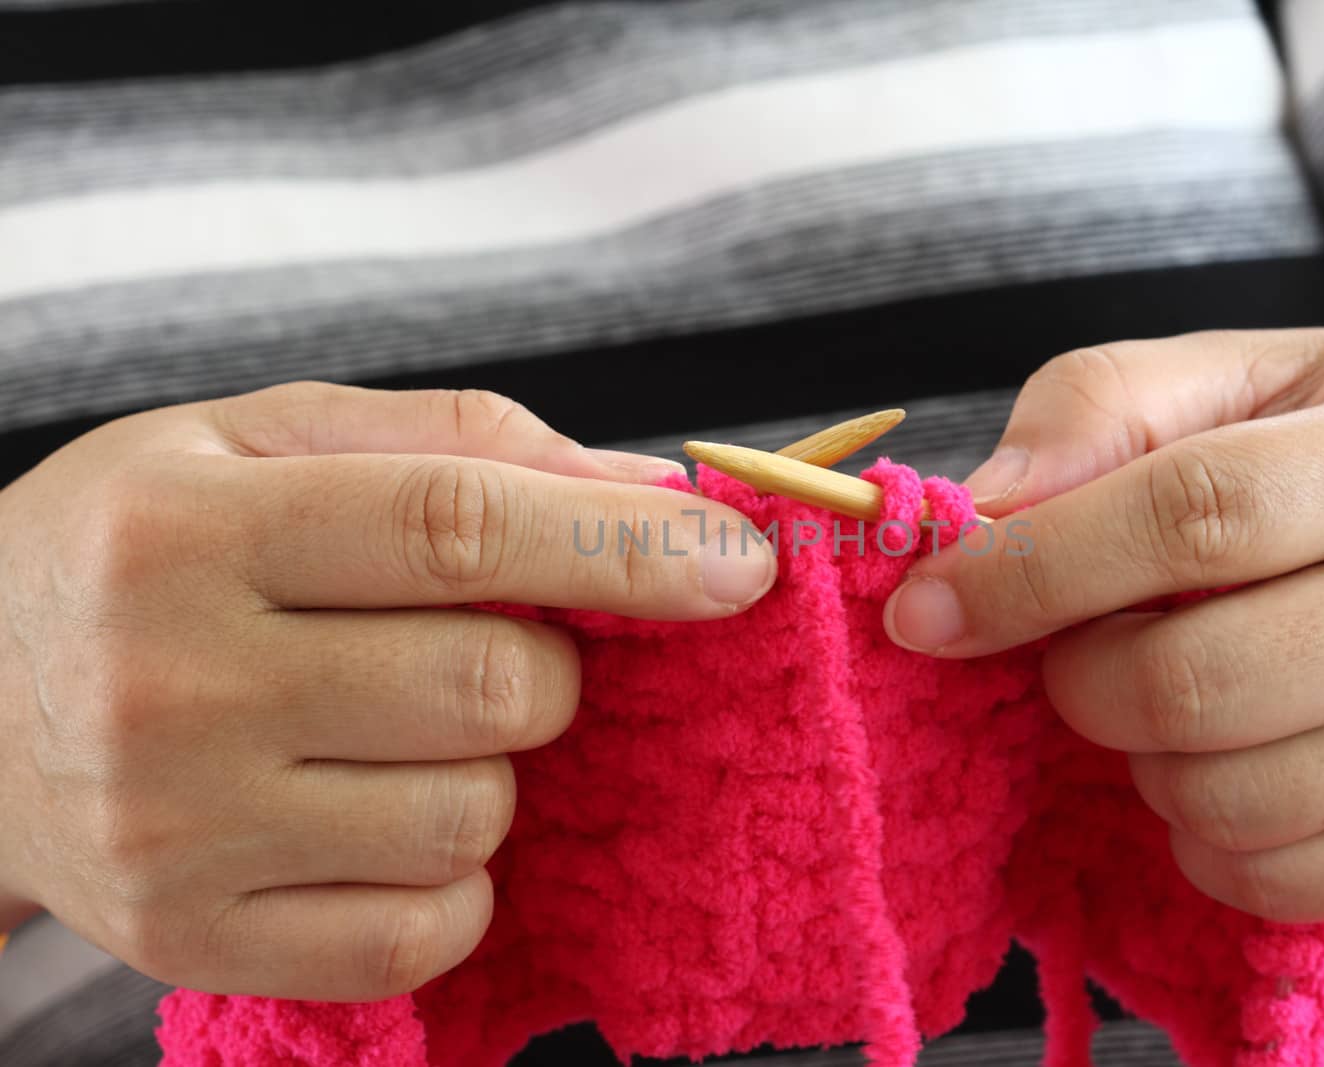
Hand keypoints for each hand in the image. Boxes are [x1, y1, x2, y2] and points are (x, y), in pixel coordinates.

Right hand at [0, 382, 774, 998]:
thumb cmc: (144, 548)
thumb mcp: (263, 440)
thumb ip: (459, 442)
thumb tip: (652, 488)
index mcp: (189, 526)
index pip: (459, 528)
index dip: (625, 545)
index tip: (738, 561)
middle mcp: (170, 685)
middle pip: (493, 687)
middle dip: (547, 666)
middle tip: (489, 644)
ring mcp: (178, 834)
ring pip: (475, 816)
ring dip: (493, 770)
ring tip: (397, 727)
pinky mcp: (196, 940)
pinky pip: (425, 930)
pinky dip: (454, 876)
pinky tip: (384, 814)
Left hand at [883, 329, 1323, 921]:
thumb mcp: (1263, 375)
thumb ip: (1110, 406)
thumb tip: (981, 502)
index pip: (1188, 519)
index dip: (1032, 570)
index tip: (928, 607)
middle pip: (1190, 685)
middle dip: (1075, 679)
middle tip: (1071, 647)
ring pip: (1221, 799)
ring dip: (1137, 758)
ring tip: (1167, 692)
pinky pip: (1270, 878)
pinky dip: (1201, 831)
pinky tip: (1224, 758)